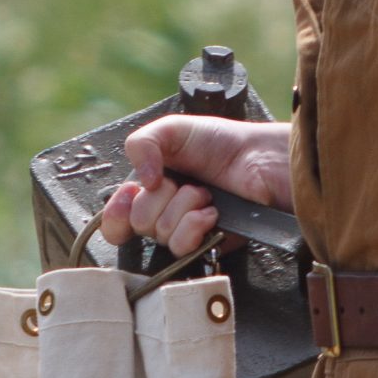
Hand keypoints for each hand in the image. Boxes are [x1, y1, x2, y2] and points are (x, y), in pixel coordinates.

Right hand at [101, 116, 292, 260]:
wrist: (261, 158)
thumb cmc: (223, 142)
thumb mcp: (172, 129)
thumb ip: (140, 144)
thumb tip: (138, 183)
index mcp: (151, 188)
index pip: (117, 218)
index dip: (117, 212)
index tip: (131, 193)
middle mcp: (165, 212)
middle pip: (137, 223)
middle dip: (159, 199)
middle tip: (183, 182)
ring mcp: (186, 231)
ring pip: (160, 234)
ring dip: (183, 208)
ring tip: (205, 193)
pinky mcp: (207, 246)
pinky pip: (183, 248)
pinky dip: (194, 225)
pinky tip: (211, 212)